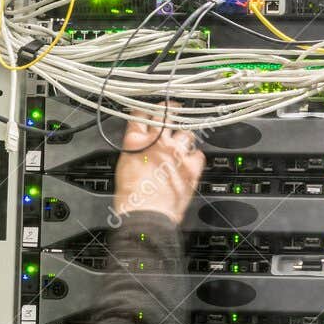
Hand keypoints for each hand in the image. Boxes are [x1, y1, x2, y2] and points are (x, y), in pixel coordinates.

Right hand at [112, 110, 204, 224]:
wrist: (146, 215)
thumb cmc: (131, 197)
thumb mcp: (124, 166)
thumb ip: (136, 150)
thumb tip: (143, 146)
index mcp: (136, 141)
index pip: (141, 113)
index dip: (147, 109)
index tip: (150, 109)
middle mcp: (158, 142)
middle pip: (167, 114)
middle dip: (172, 109)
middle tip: (175, 109)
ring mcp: (177, 153)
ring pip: (186, 132)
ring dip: (185, 136)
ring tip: (184, 140)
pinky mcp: (192, 167)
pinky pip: (199, 154)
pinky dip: (196, 157)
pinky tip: (192, 160)